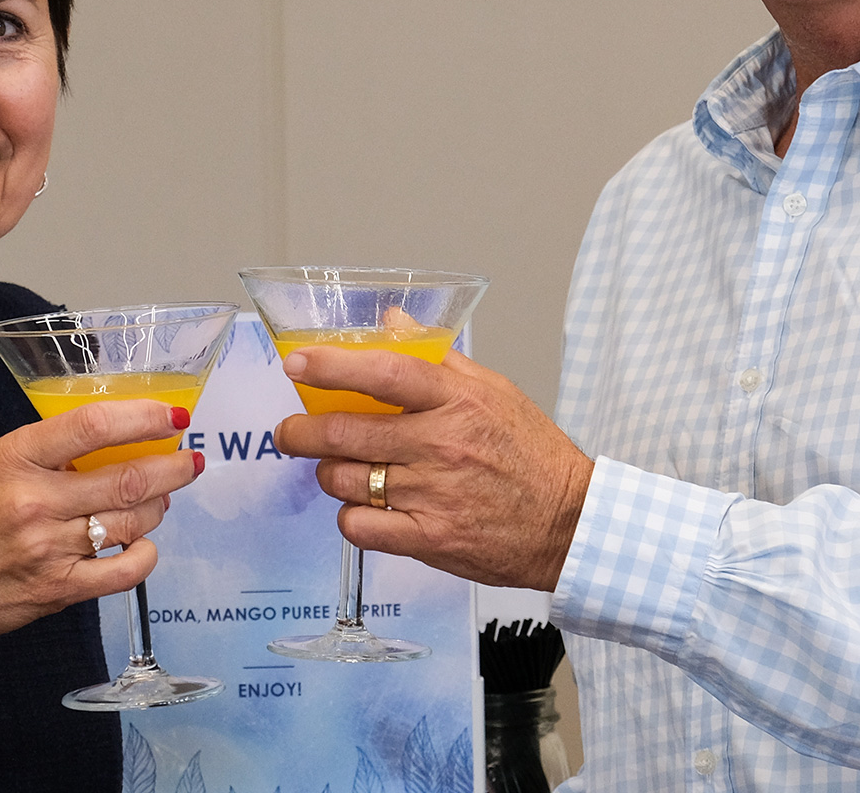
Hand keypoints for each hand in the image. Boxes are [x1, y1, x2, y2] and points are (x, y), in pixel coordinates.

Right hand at [0, 399, 202, 660]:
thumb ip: (45, 459)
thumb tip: (113, 445)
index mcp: (11, 459)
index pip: (92, 426)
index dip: (143, 416)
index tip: (173, 414)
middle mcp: (32, 502)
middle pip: (127, 478)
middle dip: (173, 467)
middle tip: (191, 460)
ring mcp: (47, 550)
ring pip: (132, 522)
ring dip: (159, 508)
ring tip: (161, 500)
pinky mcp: (57, 591)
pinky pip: (125, 571)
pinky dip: (146, 555)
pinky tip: (142, 545)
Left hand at [272, 348, 593, 590]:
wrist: (570, 523)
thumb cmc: (533, 455)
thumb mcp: (495, 391)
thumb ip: (439, 357)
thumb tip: (391, 320)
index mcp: (458, 401)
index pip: (383, 372)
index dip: (331, 366)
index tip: (297, 363)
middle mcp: (443, 444)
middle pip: (347, 432)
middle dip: (301, 432)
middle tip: (290, 432)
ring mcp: (435, 494)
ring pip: (345, 480)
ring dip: (329, 474)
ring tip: (339, 471)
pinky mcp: (431, 538)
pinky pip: (361, 527)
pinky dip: (350, 517)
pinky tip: (362, 509)